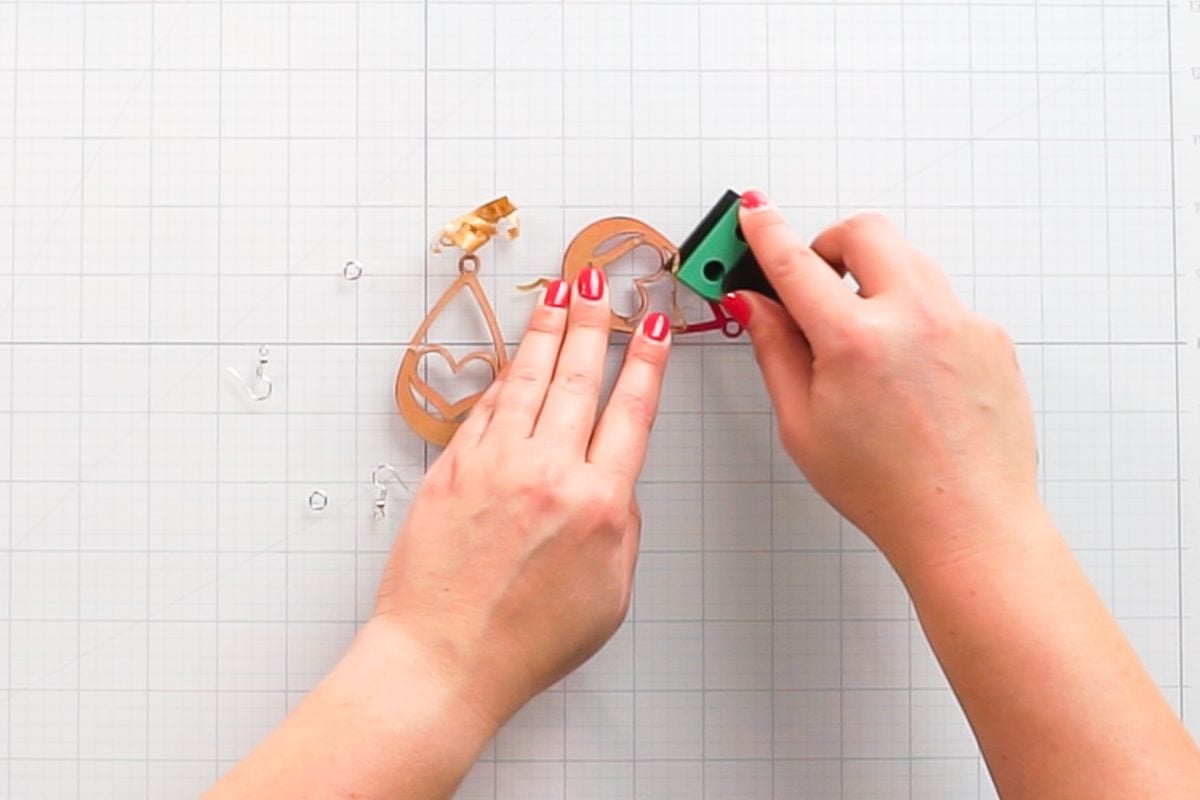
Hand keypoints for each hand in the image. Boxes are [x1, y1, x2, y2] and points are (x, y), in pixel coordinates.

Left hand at [374, 269, 671, 727]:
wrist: (443, 659)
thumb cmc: (524, 643)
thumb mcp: (609, 594)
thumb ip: (620, 527)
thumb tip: (614, 483)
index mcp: (599, 504)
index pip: (631, 410)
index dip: (646, 359)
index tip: (654, 324)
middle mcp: (549, 472)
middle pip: (579, 377)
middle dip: (595, 320)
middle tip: (601, 281)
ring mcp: (495, 465)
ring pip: (529, 379)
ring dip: (548, 329)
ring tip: (560, 293)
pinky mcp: (452, 469)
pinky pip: (485, 408)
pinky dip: (504, 375)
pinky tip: (515, 355)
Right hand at [726, 193, 1039, 571]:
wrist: (968, 523)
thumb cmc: (888, 489)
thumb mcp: (803, 425)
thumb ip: (775, 351)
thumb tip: (754, 304)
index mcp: (856, 341)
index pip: (795, 261)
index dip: (766, 231)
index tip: (754, 214)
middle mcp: (914, 316)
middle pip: (865, 231)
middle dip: (831, 243)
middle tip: (814, 279)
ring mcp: (961, 321)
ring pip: (908, 260)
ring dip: (875, 277)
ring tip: (861, 337)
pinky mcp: (990, 336)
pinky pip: (942, 300)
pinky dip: (914, 315)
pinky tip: (907, 370)